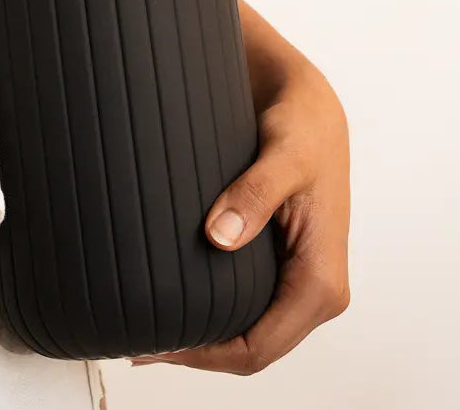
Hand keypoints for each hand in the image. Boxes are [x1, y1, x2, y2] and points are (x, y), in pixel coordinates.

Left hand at [131, 53, 350, 375]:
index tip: (155, 345)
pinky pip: (245, 305)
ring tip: (146, 330)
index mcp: (322, 280)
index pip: (259, 347)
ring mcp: (297, 280)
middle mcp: (314, 290)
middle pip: (251, 350)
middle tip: (137, 343)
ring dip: (201, 338)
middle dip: (196, 352)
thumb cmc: (305, 126)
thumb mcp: (285, 154)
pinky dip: (210, 312)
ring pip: (247, 332)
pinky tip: (172, 300)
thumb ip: (255, 192)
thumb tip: (220, 237)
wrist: (309, 103)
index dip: (205, 355)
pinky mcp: (280, 264)